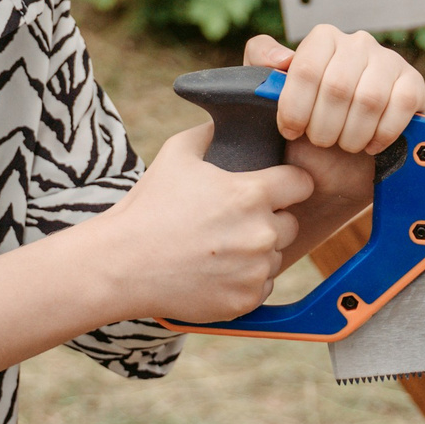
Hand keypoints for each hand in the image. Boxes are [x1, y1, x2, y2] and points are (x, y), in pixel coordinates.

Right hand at [100, 123, 311, 325]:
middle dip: (270, 219)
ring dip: (257, 252)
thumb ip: (210, 133)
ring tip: (219, 247)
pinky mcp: (245, 301)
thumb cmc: (148, 207)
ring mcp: (254, 271)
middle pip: (291, 222)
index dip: (290, 182)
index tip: (277, 187)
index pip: (302, 183)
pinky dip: (245, 280)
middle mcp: (261, 233)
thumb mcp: (176, 154)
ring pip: (276, 256)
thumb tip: (226, 122)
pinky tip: (216, 271)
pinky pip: (262, 286)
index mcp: (251, 194)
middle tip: (234, 221)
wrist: (122, 264)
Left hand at [243, 27, 424, 217]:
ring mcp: (388, 61)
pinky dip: (382, 133)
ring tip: (344, 145)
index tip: (291, 131)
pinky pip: (400, 106)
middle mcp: (357, 42)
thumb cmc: (305, 122)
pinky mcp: (413, 83)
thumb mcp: (270, 92)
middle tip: (320, 142)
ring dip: (352, 134)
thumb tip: (283, 58)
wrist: (339, 160)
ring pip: (368, 99)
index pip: (306, 70)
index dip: (296, 107)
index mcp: (323, 39)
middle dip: (324, 126)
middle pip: (337, 87)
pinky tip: (370, 144)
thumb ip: (259, 63)